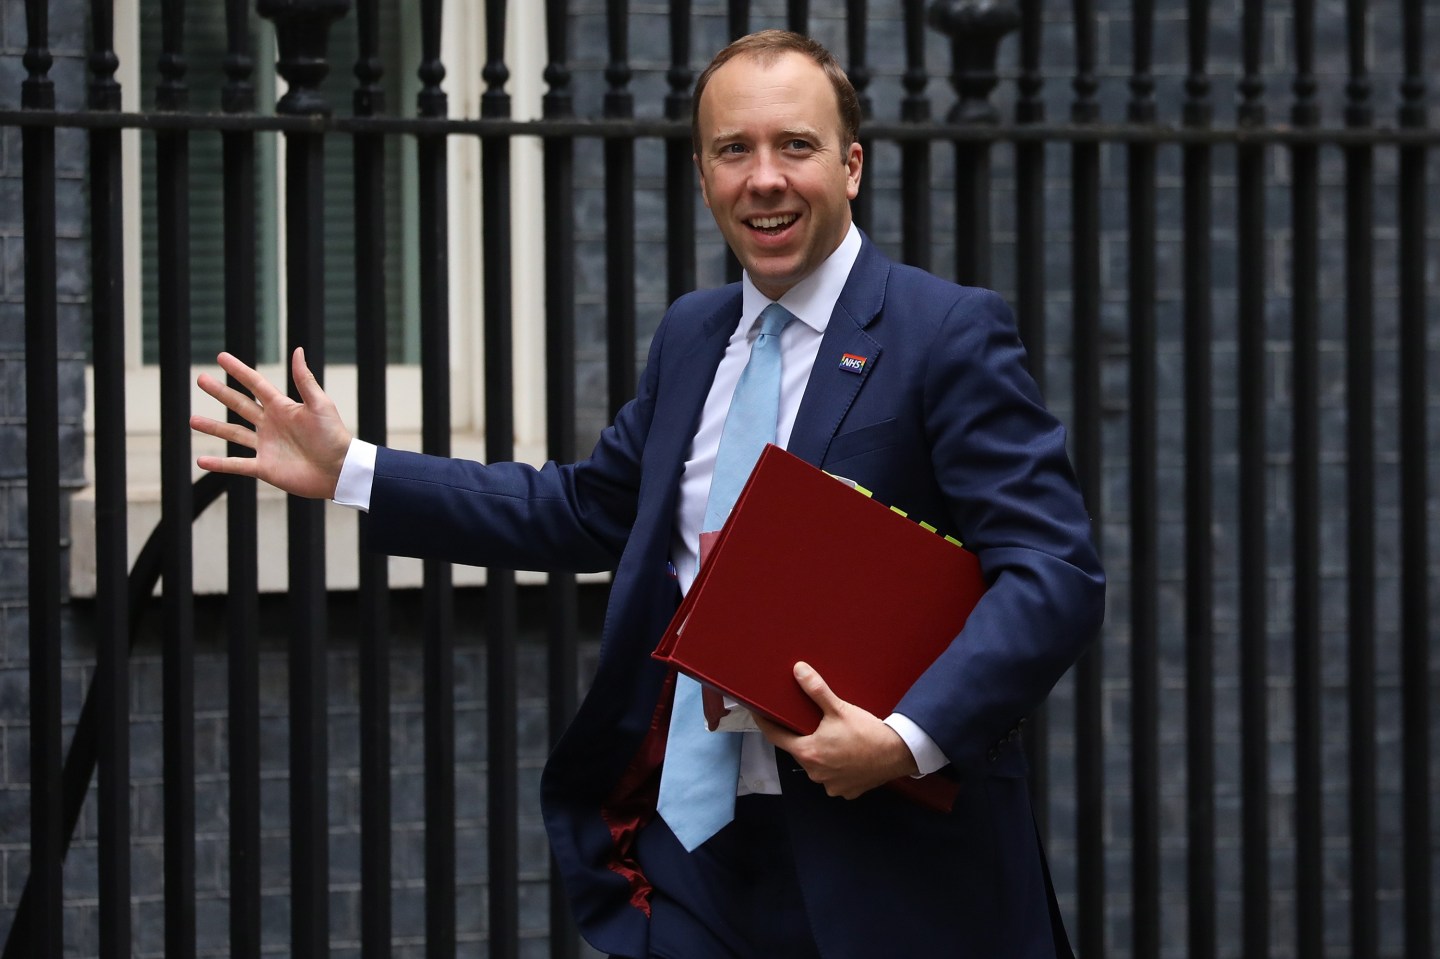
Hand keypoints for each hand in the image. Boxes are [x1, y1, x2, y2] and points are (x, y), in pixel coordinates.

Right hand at [190, 348, 352, 499]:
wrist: (340, 470)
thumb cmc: (334, 436)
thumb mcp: (320, 405)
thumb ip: (305, 380)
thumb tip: (298, 350)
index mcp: (283, 407)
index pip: (255, 384)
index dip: (238, 370)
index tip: (221, 357)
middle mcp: (271, 424)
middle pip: (239, 404)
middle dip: (220, 392)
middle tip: (200, 379)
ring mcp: (266, 446)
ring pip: (233, 434)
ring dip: (213, 427)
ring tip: (192, 420)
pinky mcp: (265, 467)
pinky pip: (237, 464)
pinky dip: (219, 464)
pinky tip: (200, 460)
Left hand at [753, 661, 919, 799]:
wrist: (899, 752)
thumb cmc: (867, 732)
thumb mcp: (839, 708)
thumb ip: (815, 690)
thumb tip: (798, 670)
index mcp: (808, 752)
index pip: (776, 737)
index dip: (766, 724)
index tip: (760, 714)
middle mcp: (815, 773)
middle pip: (799, 751)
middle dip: (802, 738)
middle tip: (812, 723)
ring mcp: (830, 785)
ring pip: (817, 766)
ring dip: (821, 754)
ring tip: (834, 739)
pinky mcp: (846, 791)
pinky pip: (834, 778)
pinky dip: (837, 768)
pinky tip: (847, 756)